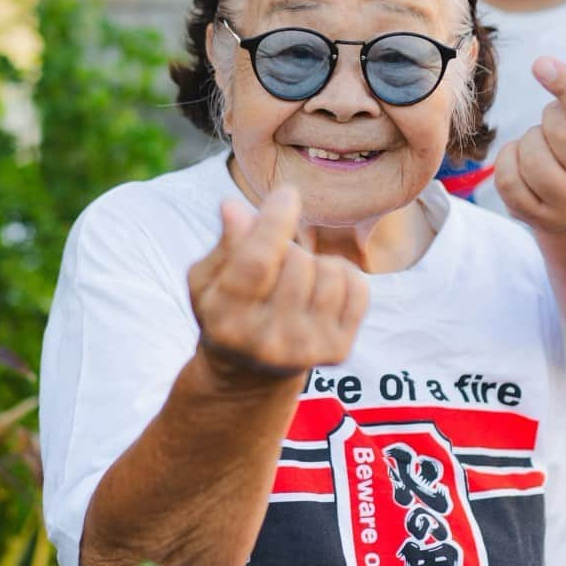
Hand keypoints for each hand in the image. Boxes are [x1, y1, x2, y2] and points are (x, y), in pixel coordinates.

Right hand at [188, 186, 368, 377]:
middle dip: (289, 247)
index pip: (258, 261)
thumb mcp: (208, 280)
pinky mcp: (338, 352)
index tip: (286, 193)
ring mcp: (307, 350)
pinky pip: (357, 288)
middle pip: (298, 262)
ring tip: (296, 279)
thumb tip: (233, 206)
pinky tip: (321, 288)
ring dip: (315, 263)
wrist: (250, 373)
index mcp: (227, 319)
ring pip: (330, 272)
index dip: (275, 220)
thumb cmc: (227, 311)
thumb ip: (225, 245)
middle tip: (277, 261)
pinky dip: (343, 276)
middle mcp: (268, 341)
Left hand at [494, 37, 565, 233]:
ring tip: (542, 140)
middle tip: (555, 118)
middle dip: (550, 114)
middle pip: (563, 134)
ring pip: (533, 160)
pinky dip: (508, 159)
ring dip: (529, 138)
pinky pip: (508, 182)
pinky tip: (521, 156)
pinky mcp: (541, 220)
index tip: (541, 65)